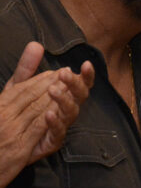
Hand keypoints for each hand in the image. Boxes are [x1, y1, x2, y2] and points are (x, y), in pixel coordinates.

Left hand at [0, 42, 93, 187]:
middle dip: (75, 84)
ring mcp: (60, 127)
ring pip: (71, 113)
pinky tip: (48, 113)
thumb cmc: (13, 111)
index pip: (80, 84)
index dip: (86, 75)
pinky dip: (55, 123)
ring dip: (64, 100)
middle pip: (80, 97)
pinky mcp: (52, 142)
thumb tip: (36, 45)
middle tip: (64, 74)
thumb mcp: (17, 86)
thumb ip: (27, 67)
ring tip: (53, 90)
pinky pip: (58, 133)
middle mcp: (65, 111)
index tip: (85, 64)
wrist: (2, 140)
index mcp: (63, 97)